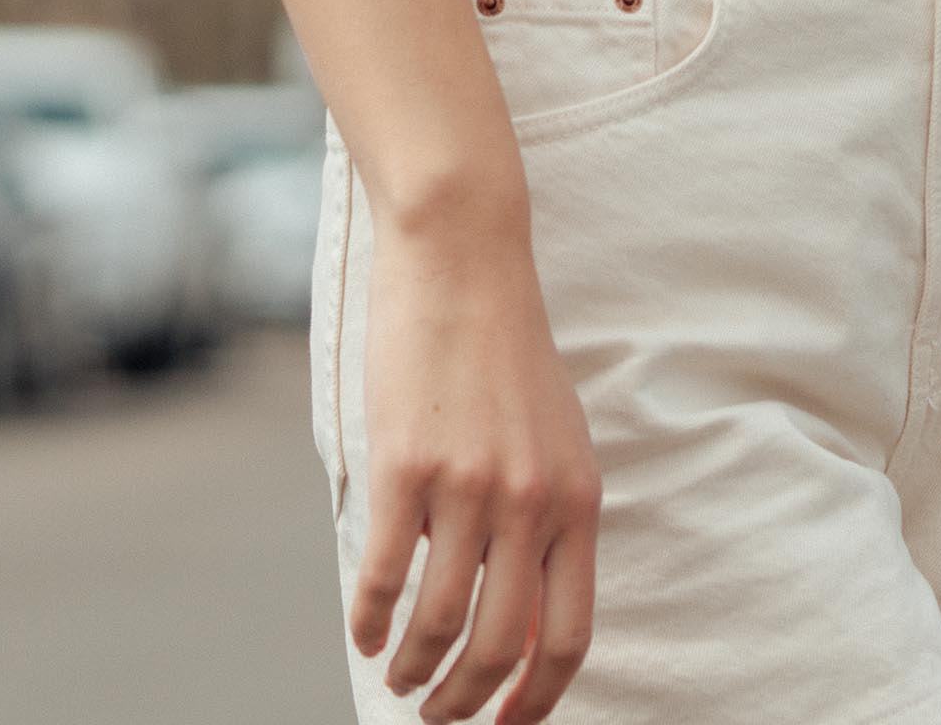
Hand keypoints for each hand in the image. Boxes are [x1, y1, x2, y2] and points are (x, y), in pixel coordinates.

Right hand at [351, 220, 602, 722]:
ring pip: (439, 624)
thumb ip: (551, 518)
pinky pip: (382, 576)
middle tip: (437, 717)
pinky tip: (363, 634)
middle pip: (502, 647)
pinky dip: (369, 621)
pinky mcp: (405, 468)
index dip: (537, 700)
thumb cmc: (506, 351)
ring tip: (398, 680)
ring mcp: (468, 486)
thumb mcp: (559, 435)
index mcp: (578, 499)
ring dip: (414, 672)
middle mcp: (531, 501)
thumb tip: (533, 613)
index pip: (568, 636)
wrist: (463, 261)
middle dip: (465, 702)